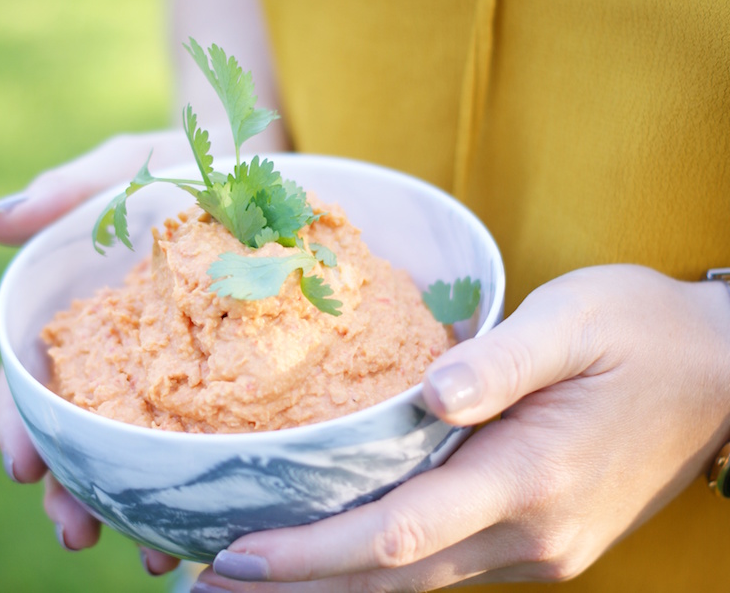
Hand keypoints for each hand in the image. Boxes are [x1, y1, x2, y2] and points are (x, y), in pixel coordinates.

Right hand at [0, 130, 208, 575]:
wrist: (270, 175)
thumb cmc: (188, 164)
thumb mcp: (126, 167)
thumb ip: (65, 193)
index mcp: (88, 319)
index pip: (36, 380)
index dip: (21, 423)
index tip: (22, 466)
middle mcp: (125, 359)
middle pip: (82, 436)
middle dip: (73, 490)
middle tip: (77, 533)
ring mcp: (178, 378)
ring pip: (141, 457)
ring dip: (136, 508)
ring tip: (151, 554)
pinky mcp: (236, 386)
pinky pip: (212, 445)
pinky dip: (203, 487)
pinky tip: (212, 525)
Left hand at [192, 265, 729, 591]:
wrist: (723, 374)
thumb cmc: (644, 333)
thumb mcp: (575, 319)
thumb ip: (501, 361)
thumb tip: (430, 393)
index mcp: (531, 477)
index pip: (398, 532)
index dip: (312, 550)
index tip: (237, 554)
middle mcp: (529, 534)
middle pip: (391, 575)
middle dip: (298, 585)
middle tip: (206, 586)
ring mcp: (536, 547)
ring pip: (412, 581)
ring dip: (330, 584)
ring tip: (248, 582)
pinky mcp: (536, 539)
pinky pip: (439, 563)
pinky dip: (376, 567)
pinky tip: (332, 557)